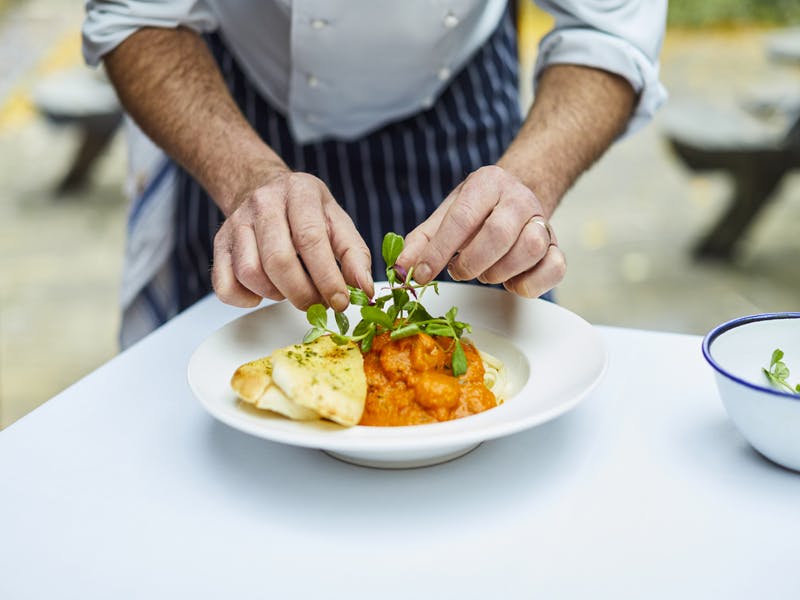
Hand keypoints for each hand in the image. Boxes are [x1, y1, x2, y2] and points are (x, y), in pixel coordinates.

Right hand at [211, 169, 373, 310]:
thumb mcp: (338, 223)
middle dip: (303, 293)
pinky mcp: (219, 244)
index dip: (327, 277)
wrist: (264, 190)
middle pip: (278, 260)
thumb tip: (365, 289)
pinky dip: (246, 299)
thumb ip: (355, 255)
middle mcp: (264, 203)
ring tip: (292, 290)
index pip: (310, 239)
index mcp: (300, 193)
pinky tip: (265, 292)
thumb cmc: (306, 212)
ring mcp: (236, 223)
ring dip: (276, 294)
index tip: (340, 301)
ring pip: (250, 273)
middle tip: (318, 304)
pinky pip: (225, 285)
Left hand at [397, 165, 565, 297]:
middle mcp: (519, 198)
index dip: (438, 252)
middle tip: (459, 271)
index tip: (420, 275)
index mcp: (487, 183)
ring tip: (484, 272)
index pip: (462, 219)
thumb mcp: (446, 216)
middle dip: (471, 263)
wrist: (518, 197)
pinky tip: (511, 280)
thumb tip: (401, 269)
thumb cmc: (477, 211)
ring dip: (499, 272)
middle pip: (498, 234)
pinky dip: (529, 284)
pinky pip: (554, 269)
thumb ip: (422, 242)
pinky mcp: (557, 246)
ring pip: (529, 250)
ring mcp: (543, 221)